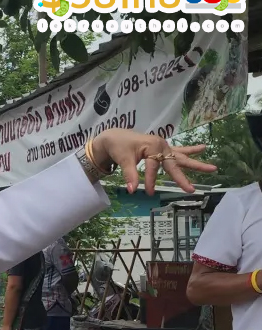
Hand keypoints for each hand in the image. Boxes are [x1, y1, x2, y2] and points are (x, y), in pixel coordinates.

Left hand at [89, 129, 215, 193]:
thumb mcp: (123, 160)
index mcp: (152, 145)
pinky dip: (191, 150)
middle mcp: (162, 145)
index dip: (150, 180)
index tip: (147, 192)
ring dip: (196, 163)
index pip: (154, 166)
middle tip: (191, 190)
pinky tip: (203, 147)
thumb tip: (132, 190)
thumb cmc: (119, 147)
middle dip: (182, 177)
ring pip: (182, 157)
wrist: (115, 137)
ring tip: (213, 168)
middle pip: (174, 163)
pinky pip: (179, 150)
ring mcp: (164, 146)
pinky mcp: (163, 149)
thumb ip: (130, 175)